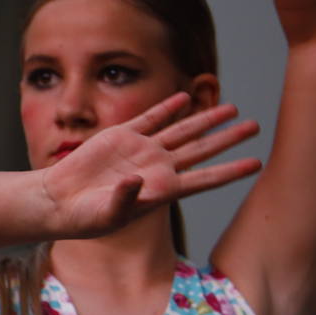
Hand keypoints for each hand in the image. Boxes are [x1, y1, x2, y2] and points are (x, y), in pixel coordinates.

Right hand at [39, 92, 261, 238]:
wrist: (59, 201)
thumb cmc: (85, 217)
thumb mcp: (108, 214)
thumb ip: (125, 198)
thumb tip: (137, 179)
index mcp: (163, 190)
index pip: (205, 178)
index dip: (231, 170)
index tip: (256, 164)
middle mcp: (158, 167)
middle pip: (202, 149)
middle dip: (228, 138)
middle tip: (254, 127)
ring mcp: (141, 150)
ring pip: (182, 130)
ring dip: (205, 118)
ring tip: (231, 108)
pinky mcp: (122, 136)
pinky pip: (151, 118)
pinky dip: (168, 107)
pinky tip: (185, 97)